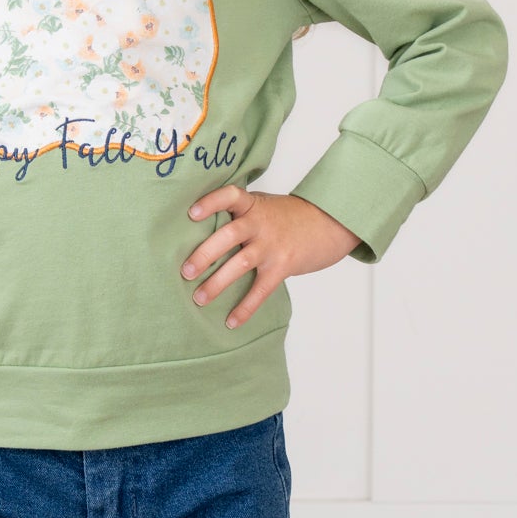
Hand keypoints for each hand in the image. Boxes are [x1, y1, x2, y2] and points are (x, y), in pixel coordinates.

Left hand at [180, 185, 361, 328]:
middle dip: (205, 254)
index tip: (191, 214)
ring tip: (199, 298)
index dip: (210, 202)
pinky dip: (245, 308)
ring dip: (217, 283)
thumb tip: (199, 231)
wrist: (330, 223)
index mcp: (253, 205)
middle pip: (229, 235)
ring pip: (240, 264)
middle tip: (185, 271)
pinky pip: (261, 290)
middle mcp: (261, 223)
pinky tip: (231, 322)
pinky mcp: (283, 266)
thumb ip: (239, 214)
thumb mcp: (264, 205)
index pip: (230, 196)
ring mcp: (273, 245)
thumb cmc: (290, 216)